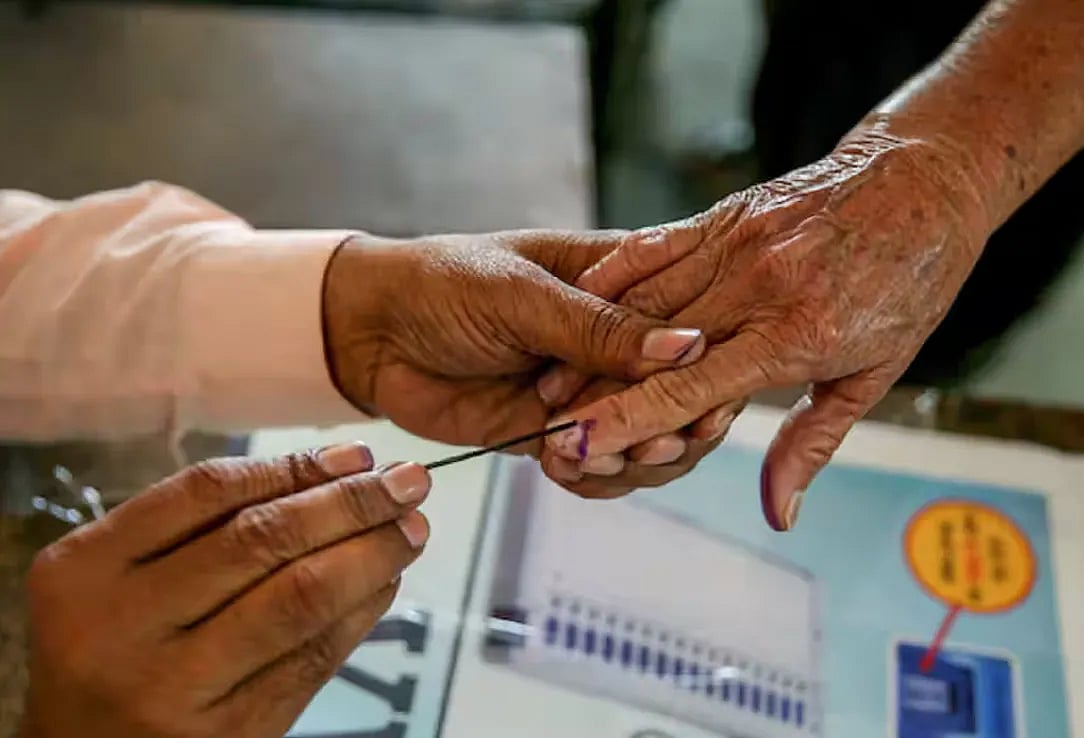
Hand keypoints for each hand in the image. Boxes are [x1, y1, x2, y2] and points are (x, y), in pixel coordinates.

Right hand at [20, 444, 429, 737]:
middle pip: (261, 541)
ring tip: (410, 529)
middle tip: (408, 481)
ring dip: (371, 555)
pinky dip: (361, 612)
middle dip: (350, 503)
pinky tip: (385, 582)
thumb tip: (337, 473)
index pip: (207, 493)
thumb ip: (202, 526)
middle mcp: (124, 628)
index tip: (355, 455)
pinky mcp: (229, 734)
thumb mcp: (118, 577)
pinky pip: (313, 659)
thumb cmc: (108, 648)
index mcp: (85, 570)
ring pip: (298, 599)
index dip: (293, 467)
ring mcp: (177, 688)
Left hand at [321, 231, 706, 453]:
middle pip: (683, 391)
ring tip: (598, 458)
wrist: (369, 332)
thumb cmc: (441, 282)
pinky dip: (593, 477)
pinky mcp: (558, 431)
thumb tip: (687, 347)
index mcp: (624, 279)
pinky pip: (600, 465)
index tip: (705, 401)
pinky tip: (566, 469)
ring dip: (634, 457)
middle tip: (653, 443)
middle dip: (673, 423)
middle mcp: (617, 337)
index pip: (694, 322)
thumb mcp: (521, 293)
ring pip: (648, 436)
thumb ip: (599, 327)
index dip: (709, 366)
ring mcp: (590, 388)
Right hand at [538, 123, 991, 528]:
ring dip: (589, 341)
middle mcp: (756, 288)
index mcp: (794, 336)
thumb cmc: (908, 283)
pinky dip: (612, 277)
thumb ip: (812, 443)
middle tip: (541, 427)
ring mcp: (736, 244)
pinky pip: (653, 247)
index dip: (626, 422)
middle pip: (649, 349)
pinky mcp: (724, 215)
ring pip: (641, 298)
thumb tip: (778, 513)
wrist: (925, 180)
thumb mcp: (874, 374)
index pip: (689, 390)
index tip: (575, 448)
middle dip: (590, 392)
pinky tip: (577, 303)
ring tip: (547, 380)